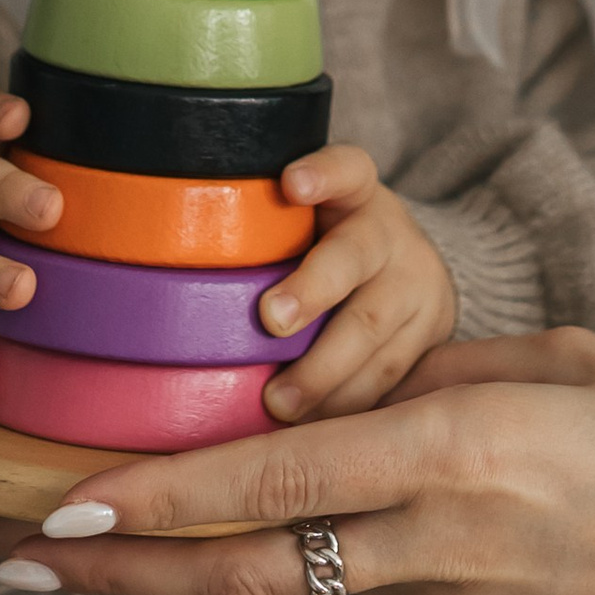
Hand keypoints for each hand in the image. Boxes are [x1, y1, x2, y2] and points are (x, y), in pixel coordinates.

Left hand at [0, 328, 594, 594]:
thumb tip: (347, 384)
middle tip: (18, 559)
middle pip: (246, 573)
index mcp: (458, 451)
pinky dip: (323, 560)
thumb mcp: (560, 363)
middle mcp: (439, 540)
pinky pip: (376, 590)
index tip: (61, 508)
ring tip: (104, 549)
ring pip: (298, 584)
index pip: (272, 479)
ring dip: (200, 571)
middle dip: (122, 574)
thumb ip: (440, 374)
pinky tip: (309, 531)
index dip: (157, 500)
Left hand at [257, 147, 457, 420]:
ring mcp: (419, 285)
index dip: (322, 174)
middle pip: (355, 257)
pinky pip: (392, 376)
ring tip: (281, 403)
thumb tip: (161, 274)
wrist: (407, 273)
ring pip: (376, 327)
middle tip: (270, 320)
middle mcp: (391, 234)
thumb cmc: (322, 249)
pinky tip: (314, 426)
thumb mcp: (300, 223)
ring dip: (326, 370)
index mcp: (356, 193)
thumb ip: (259, 231)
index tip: (292, 184)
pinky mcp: (432, 336)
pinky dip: (349, 403)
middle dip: (313, 290)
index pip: (345, 168)